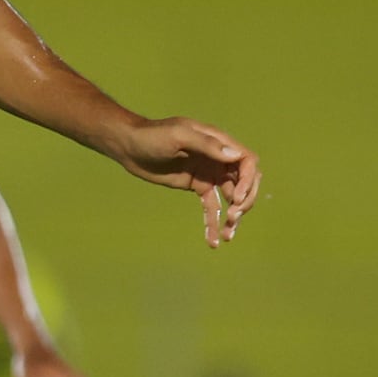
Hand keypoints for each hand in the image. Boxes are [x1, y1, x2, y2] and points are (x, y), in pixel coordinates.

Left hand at [112, 118, 260, 246]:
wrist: (130, 147)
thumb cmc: (153, 135)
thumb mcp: (179, 136)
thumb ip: (206, 145)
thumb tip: (235, 155)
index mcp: (219, 142)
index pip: (246, 161)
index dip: (247, 180)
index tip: (236, 198)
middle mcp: (218, 158)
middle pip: (244, 181)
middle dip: (244, 200)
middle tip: (233, 217)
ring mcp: (209, 173)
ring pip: (231, 197)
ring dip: (234, 216)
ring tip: (227, 236)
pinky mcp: (197, 187)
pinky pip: (212, 207)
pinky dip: (214, 223)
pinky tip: (214, 241)